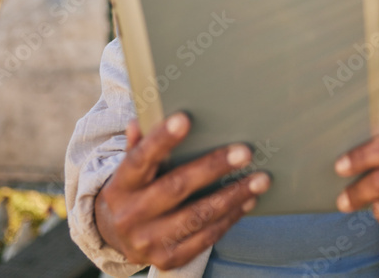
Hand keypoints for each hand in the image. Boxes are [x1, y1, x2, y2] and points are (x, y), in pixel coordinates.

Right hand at [94, 113, 270, 270]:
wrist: (119, 239)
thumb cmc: (134, 191)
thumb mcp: (129, 170)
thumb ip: (138, 145)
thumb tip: (141, 120)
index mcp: (121, 186)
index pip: (140, 159)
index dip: (161, 140)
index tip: (185, 119)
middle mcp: (131, 216)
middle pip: (175, 187)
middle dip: (213, 168)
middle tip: (245, 152)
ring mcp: (149, 241)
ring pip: (197, 216)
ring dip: (233, 196)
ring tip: (260, 179)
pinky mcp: (169, 258)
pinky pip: (206, 237)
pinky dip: (230, 218)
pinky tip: (248, 201)